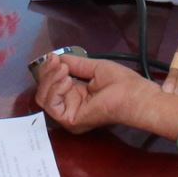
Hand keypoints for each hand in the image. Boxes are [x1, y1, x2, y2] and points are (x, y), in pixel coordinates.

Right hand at [35, 54, 154, 133]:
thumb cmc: (121, 83)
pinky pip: (51, 105)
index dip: (49, 69)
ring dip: (50, 79)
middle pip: (44, 91)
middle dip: (46, 73)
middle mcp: (69, 106)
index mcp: (76, 95)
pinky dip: (55, 89)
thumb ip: (74, 64)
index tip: (53, 56)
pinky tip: (67, 79)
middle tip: (56, 61)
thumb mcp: (93, 67)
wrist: (133, 94)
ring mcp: (69, 115)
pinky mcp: (70, 120)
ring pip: (44, 98)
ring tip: (63, 69)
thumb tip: (55, 57)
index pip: (52, 84)